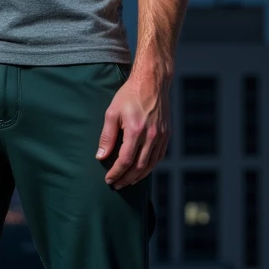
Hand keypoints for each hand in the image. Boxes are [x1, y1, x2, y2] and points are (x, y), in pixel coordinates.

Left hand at [96, 68, 169, 188]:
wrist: (151, 82)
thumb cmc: (129, 95)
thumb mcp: (112, 113)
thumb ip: (107, 136)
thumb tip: (100, 156)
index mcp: (136, 131)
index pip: (125, 161)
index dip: (116, 173)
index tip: (108, 180)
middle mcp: (151, 136)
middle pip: (139, 167)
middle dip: (126, 179)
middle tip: (116, 185)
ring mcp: (161, 136)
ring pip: (151, 165)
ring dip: (139, 176)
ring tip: (128, 182)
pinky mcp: (167, 134)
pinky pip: (159, 156)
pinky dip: (150, 166)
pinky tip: (142, 170)